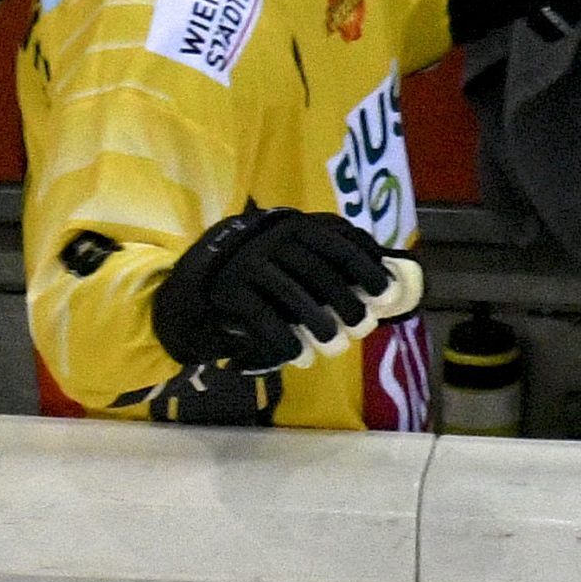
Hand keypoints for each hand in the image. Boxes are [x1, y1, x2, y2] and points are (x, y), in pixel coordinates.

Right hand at [152, 209, 405, 376]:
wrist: (195, 294)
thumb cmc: (259, 283)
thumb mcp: (293, 264)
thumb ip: (328, 270)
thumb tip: (383, 289)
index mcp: (294, 225)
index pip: (338, 239)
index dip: (365, 264)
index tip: (385, 293)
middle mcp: (271, 237)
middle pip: (319, 269)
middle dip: (346, 300)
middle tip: (362, 326)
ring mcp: (247, 261)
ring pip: (293, 293)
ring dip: (319, 323)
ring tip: (334, 346)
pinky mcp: (228, 288)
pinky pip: (263, 316)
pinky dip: (284, 340)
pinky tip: (298, 356)